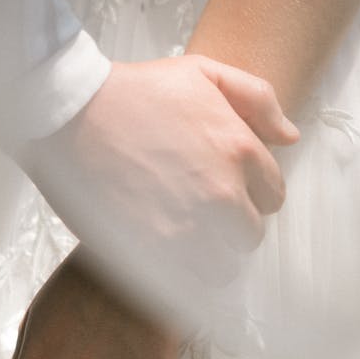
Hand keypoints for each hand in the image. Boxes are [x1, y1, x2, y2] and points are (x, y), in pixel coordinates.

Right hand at [19, 54, 297, 322]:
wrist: (69, 112)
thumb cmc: (131, 90)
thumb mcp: (201, 73)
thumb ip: (257, 98)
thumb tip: (290, 138)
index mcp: (239, 149)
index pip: (273, 196)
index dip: (248, 193)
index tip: (220, 188)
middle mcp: (222, 194)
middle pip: (250, 236)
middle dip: (229, 227)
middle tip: (195, 213)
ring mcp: (189, 229)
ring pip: (224, 269)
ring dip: (206, 258)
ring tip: (177, 238)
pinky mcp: (152, 254)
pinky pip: (186, 285)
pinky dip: (177, 276)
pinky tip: (158, 253)